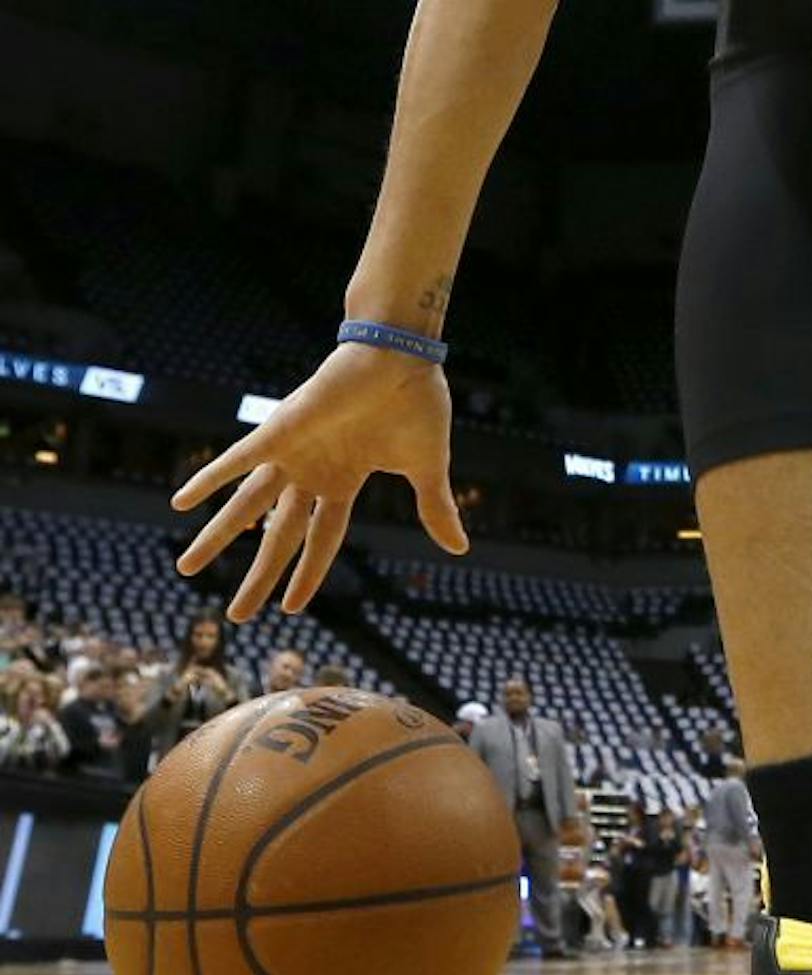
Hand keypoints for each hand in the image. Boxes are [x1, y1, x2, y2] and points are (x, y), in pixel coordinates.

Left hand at [173, 343, 467, 620]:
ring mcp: (292, 452)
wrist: (402, 353)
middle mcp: (311, 472)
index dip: (306, 575)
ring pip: (246, 506)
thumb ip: (435, 509)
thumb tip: (461, 548)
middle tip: (235, 615)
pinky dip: (209, 480)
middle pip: (277, 535)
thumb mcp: (428, 468)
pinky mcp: (281, 428)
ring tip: (185, 568)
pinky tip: (180, 503)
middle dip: (258, 576)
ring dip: (216, 537)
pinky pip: (237, 460)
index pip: (321, 540)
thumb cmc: (417, 403)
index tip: (290, 608)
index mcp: (345, 481)